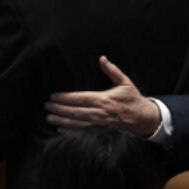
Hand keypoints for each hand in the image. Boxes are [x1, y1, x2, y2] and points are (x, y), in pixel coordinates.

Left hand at [43, 56, 160, 136]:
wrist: (142, 118)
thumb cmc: (132, 98)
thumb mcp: (125, 82)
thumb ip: (112, 70)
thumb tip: (102, 58)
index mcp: (105, 99)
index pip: (81, 99)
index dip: (66, 98)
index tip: (53, 96)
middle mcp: (100, 112)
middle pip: (76, 112)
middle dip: (60, 109)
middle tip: (46, 106)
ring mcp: (100, 122)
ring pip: (78, 122)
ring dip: (62, 120)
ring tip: (49, 117)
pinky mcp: (100, 129)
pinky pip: (83, 130)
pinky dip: (70, 130)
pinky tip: (59, 128)